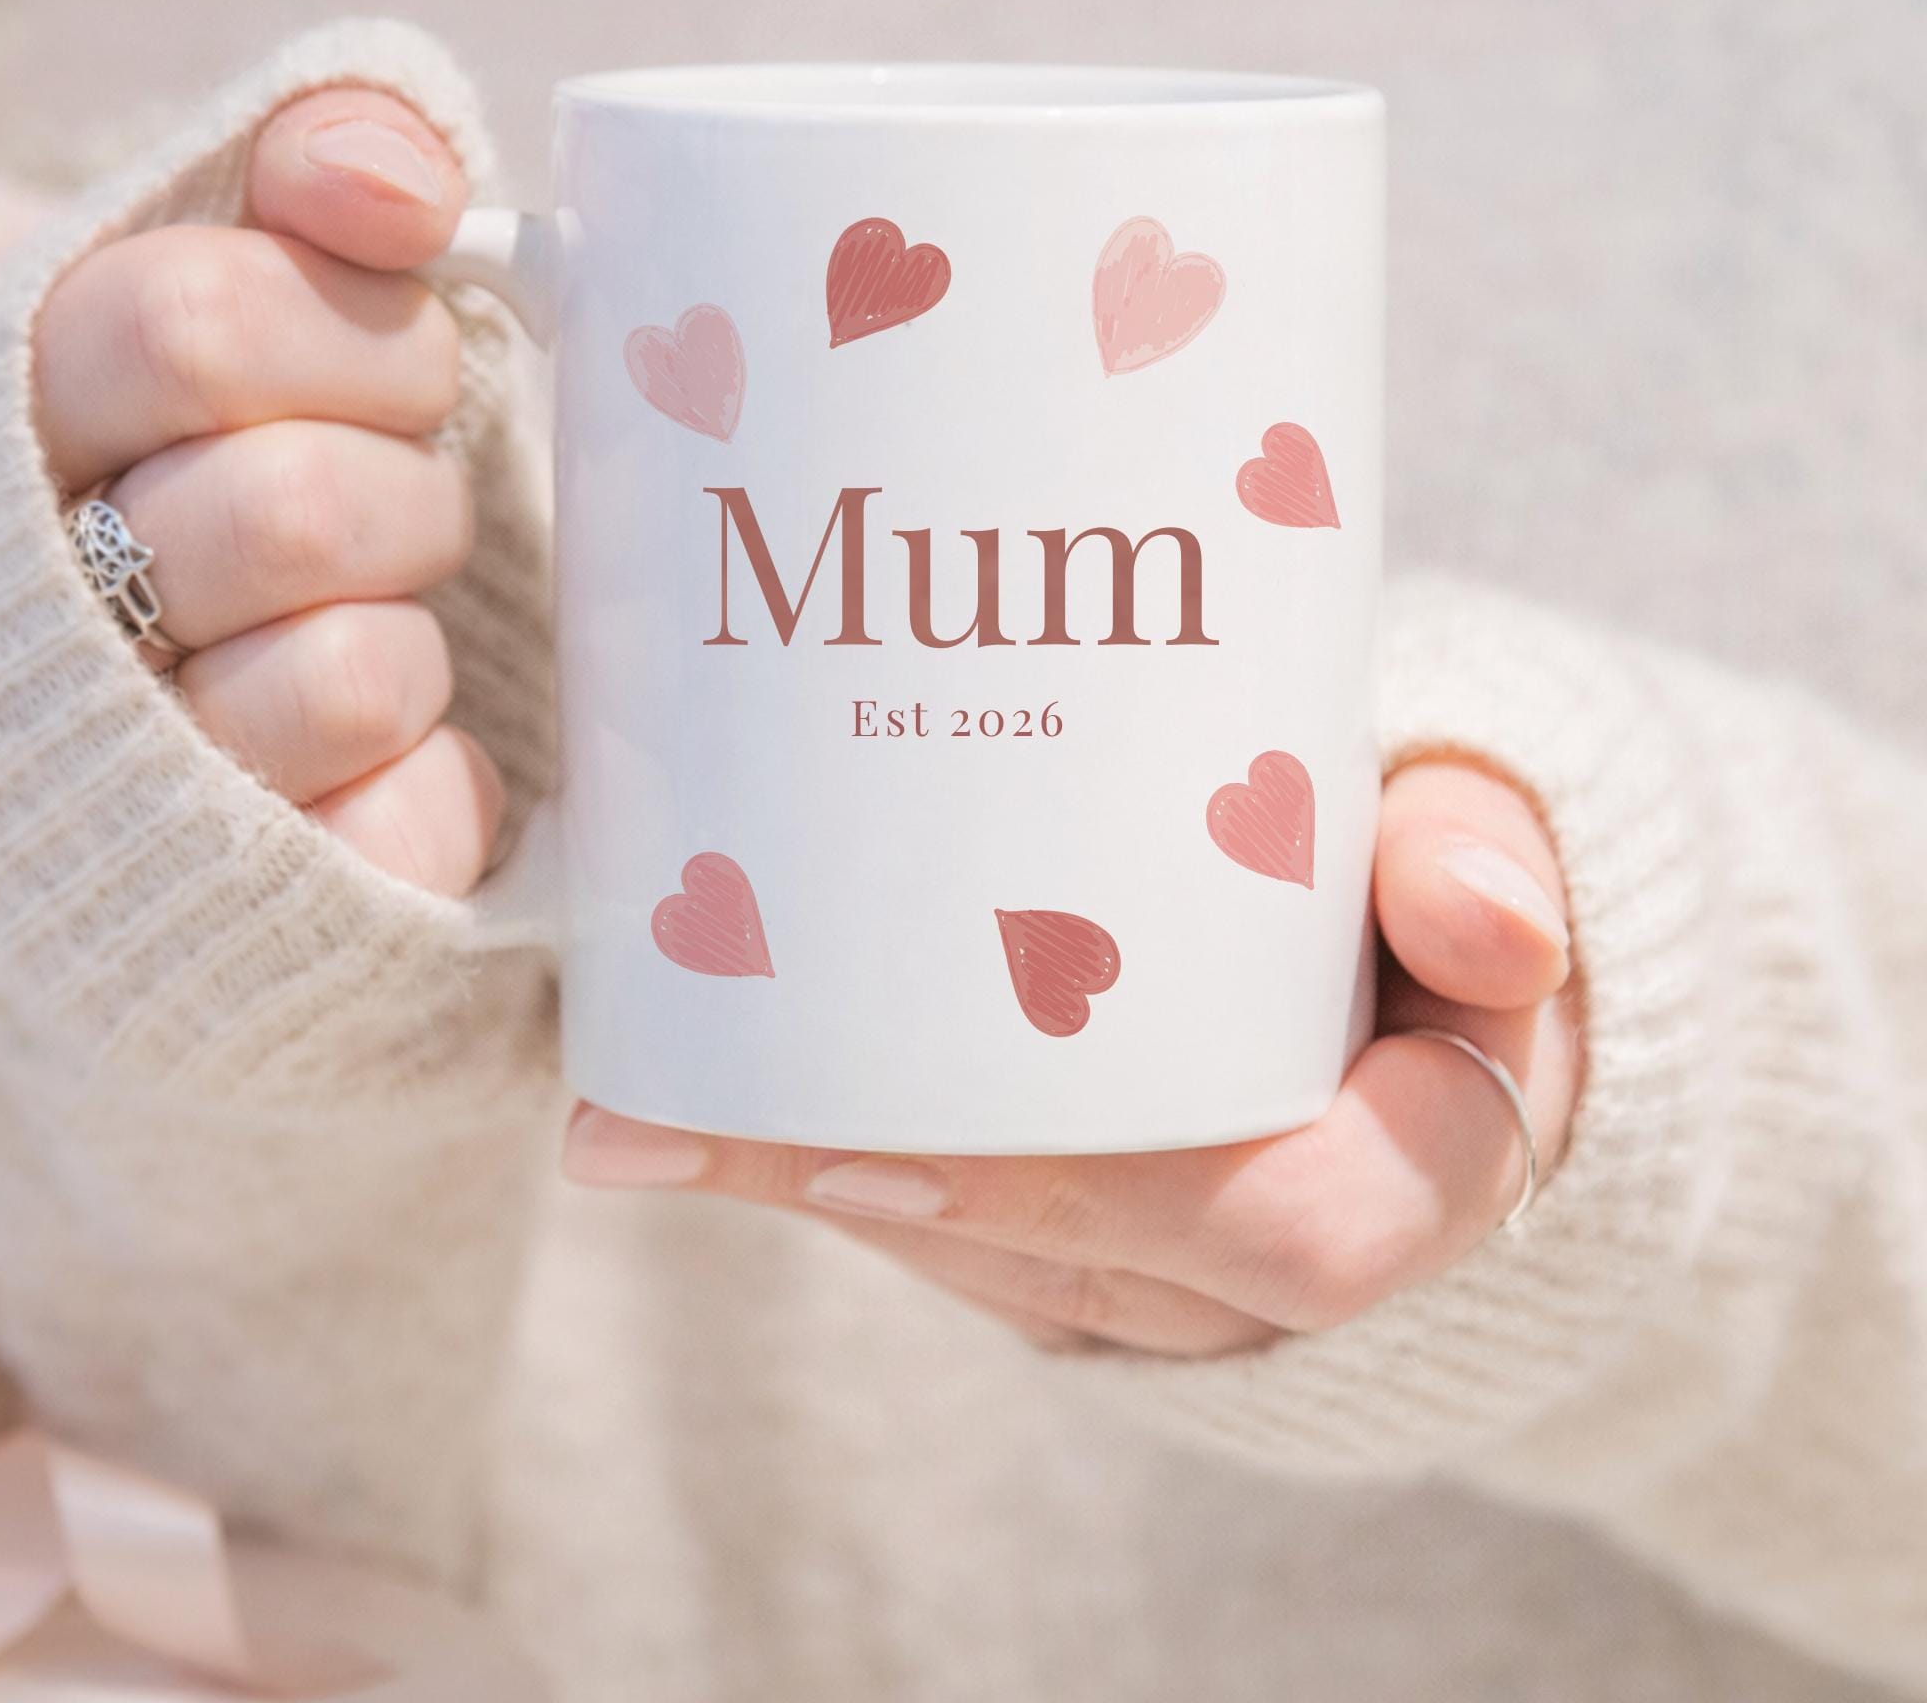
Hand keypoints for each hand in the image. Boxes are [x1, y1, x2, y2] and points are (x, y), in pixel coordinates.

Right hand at [32, 89, 501, 894]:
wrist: (134, 684)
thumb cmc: (205, 443)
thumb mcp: (225, 278)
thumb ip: (303, 180)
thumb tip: (402, 177)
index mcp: (7, 418)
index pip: (192, 326)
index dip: (353, 324)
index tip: (388, 326)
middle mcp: (42, 608)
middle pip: (298, 508)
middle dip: (401, 477)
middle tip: (386, 483)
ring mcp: (137, 768)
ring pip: (353, 677)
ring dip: (409, 623)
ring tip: (360, 614)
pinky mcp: (251, 888)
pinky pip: (402, 827)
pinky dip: (435, 776)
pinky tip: (391, 744)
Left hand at [562, 760, 1578, 1353]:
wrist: (1424, 981)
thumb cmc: (1442, 909)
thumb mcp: (1486, 862)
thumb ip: (1484, 872)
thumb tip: (1491, 924)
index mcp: (1400, 1179)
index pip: (1266, 1230)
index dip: (1078, 1191)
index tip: (879, 1136)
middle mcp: (1255, 1253)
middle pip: (1048, 1251)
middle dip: (844, 1188)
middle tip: (642, 1114)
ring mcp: (1156, 1255)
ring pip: (970, 1245)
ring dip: (795, 1176)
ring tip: (625, 1094)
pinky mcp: (1078, 1221)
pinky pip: (949, 1212)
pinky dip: (829, 1147)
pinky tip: (703, 1070)